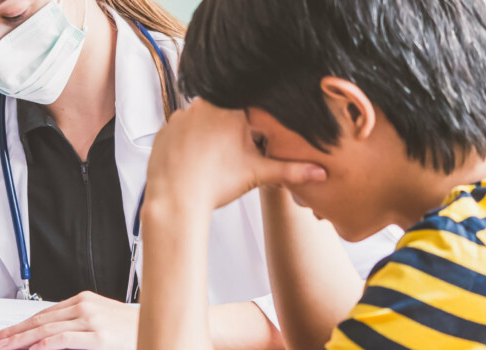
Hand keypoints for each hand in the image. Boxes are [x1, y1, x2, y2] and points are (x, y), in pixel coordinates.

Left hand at [0, 291, 137, 349]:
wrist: (157, 326)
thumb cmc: (131, 328)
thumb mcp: (99, 320)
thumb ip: (75, 324)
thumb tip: (49, 337)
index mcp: (83, 300)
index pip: (43, 313)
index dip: (21, 324)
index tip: (6, 333)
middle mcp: (85, 306)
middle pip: (40, 319)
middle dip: (15, 332)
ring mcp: (91, 320)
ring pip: (47, 329)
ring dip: (22, 339)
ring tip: (7, 346)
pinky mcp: (99, 335)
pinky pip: (65, 338)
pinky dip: (46, 343)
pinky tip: (34, 348)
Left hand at [146, 98, 325, 210]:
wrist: (176, 198)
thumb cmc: (217, 183)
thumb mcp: (258, 174)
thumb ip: (291, 170)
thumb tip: (321, 173)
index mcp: (229, 109)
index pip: (246, 106)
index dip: (250, 121)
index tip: (249, 136)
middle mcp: (202, 105)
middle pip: (224, 112)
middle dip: (230, 129)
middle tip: (232, 152)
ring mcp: (180, 116)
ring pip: (201, 121)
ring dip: (208, 134)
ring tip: (212, 159)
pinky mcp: (164, 130)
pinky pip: (181, 131)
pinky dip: (188, 144)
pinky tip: (194, 160)